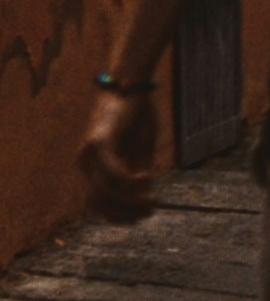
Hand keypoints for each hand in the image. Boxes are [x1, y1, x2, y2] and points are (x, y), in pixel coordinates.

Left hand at [78, 80, 165, 223]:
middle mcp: (85, 162)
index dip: (120, 214)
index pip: (99, 202)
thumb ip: (138, 172)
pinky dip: (128, 181)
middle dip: (125, 212)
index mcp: (92, 166)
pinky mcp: (98, 142)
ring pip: (103, 191)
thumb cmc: (137, 115)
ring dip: (129, 201)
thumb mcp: (142, 149)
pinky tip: (147, 179)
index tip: (144, 216)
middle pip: (99, 202)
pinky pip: (110, 172)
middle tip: (151, 211)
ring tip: (153, 201)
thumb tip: (142, 197)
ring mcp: (89, 153)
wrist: (132, 84)